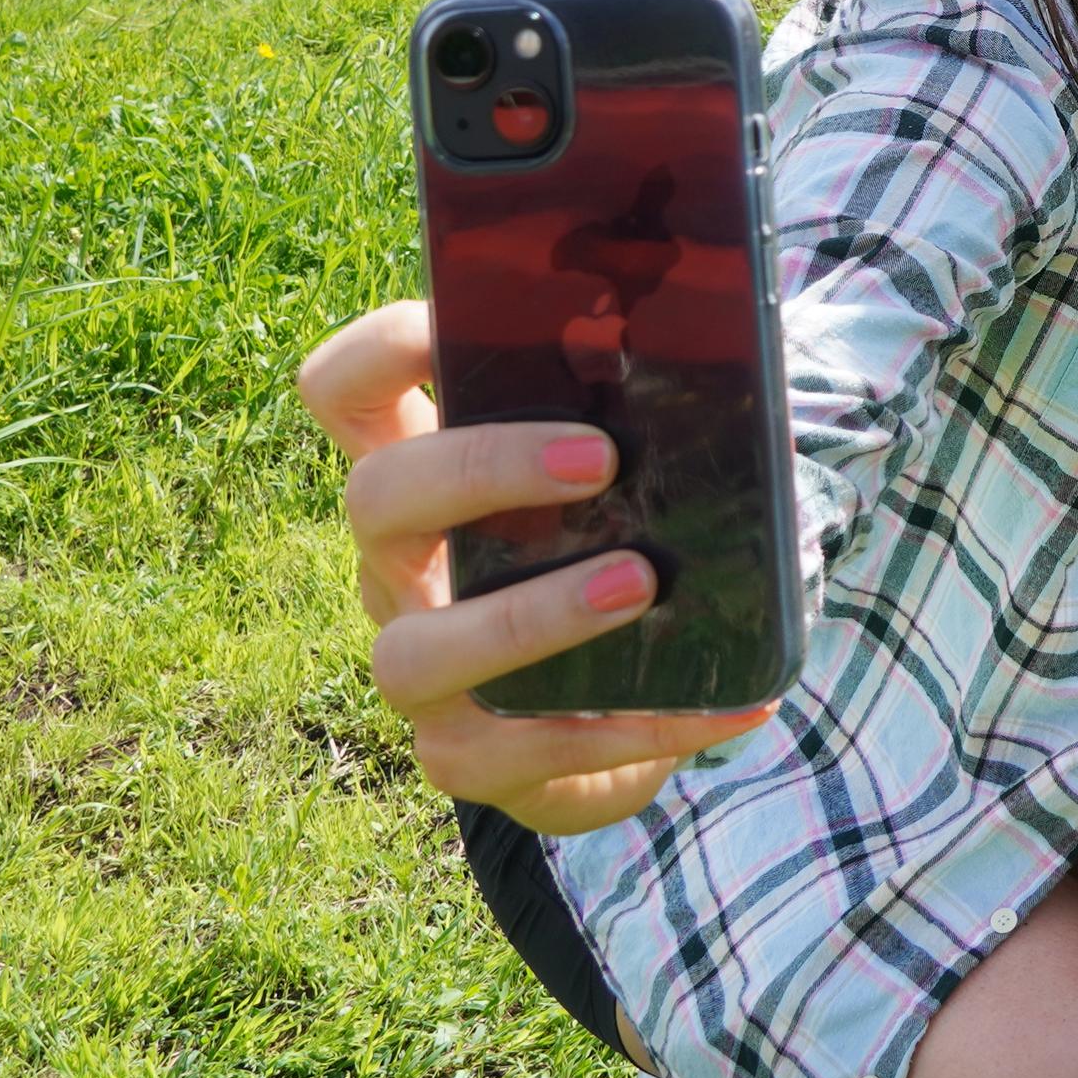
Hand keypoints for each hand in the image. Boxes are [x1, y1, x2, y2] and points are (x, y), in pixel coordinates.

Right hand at [297, 299, 774, 836]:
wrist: (617, 713)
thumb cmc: (615, 553)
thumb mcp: (623, 477)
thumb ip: (641, 421)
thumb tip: (730, 365)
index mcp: (427, 471)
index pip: (347, 389)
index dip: (379, 347)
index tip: (458, 323)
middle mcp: (402, 564)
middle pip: (377, 496)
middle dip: (482, 469)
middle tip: (600, 461)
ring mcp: (421, 663)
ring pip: (415, 651)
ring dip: (531, 618)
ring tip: (639, 586)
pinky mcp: (467, 755)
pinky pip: (519, 753)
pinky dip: (630, 728)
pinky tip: (722, 704)